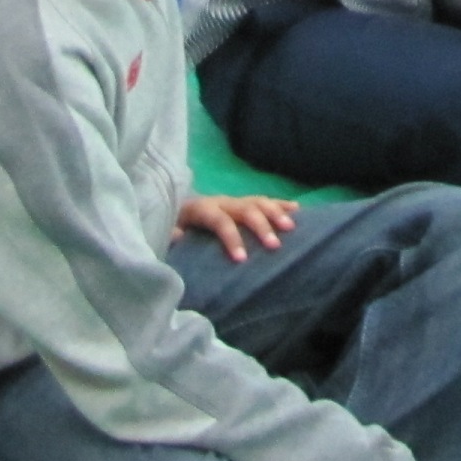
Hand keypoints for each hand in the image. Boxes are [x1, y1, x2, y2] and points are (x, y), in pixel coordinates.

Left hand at [177, 192, 297, 262]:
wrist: (171, 211)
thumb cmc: (170, 228)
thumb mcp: (164, 232)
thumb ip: (169, 234)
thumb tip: (175, 235)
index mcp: (200, 209)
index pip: (218, 220)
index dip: (231, 237)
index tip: (242, 259)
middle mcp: (219, 201)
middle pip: (244, 208)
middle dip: (260, 226)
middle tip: (275, 245)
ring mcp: (232, 201)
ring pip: (257, 202)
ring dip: (275, 213)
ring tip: (291, 228)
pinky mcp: (240, 204)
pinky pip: (262, 201)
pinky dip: (280, 204)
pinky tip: (297, 209)